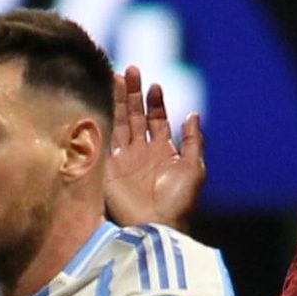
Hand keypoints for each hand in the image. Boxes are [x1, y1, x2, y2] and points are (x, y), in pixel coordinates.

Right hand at [105, 65, 205, 229]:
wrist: (157, 225)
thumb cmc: (179, 202)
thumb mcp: (194, 168)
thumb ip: (192, 140)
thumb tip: (193, 114)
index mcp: (163, 152)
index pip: (157, 120)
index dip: (156, 102)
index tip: (155, 85)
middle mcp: (141, 152)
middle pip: (135, 116)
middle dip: (132, 93)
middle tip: (129, 70)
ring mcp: (123, 158)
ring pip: (120, 122)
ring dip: (118, 101)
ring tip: (116, 76)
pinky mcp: (108, 167)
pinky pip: (105, 138)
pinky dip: (103, 120)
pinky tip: (102, 103)